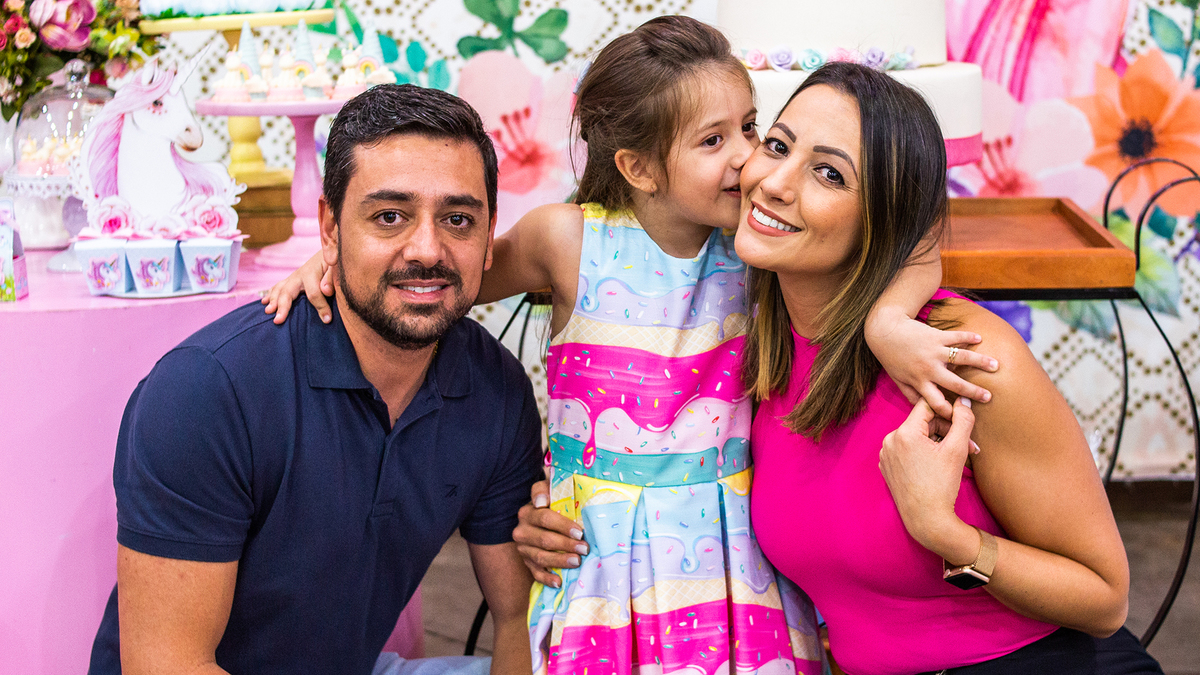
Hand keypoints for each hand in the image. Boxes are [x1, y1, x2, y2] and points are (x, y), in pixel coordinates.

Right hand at [260, 253, 335, 324]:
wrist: (332, 249)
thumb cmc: (335, 261)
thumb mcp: (337, 266)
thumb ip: (332, 278)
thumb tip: (326, 291)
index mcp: (311, 272)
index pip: (313, 294)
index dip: (321, 307)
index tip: (327, 319)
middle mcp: (299, 274)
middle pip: (287, 292)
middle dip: (282, 306)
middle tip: (277, 321)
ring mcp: (294, 277)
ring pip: (279, 289)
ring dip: (273, 301)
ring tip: (268, 312)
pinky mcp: (292, 279)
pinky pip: (278, 287)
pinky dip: (271, 295)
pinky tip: (265, 302)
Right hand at [513, 480, 586, 587]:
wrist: (541, 518)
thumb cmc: (554, 503)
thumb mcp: (550, 489)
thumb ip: (546, 486)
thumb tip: (542, 501)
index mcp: (528, 512)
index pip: (545, 518)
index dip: (563, 526)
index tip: (580, 532)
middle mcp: (522, 530)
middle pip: (544, 540)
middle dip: (566, 545)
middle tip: (584, 548)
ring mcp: (523, 548)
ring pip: (540, 557)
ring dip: (560, 561)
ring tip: (577, 562)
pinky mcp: (526, 562)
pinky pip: (535, 573)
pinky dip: (546, 579)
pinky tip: (559, 582)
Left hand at [869, 313, 997, 417]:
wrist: (884, 331)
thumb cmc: (891, 358)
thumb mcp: (898, 379)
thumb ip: (911, 394)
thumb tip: (922, 410)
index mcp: (920, 382)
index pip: (937, 403)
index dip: (950, 412)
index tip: (963, 417)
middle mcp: (929, 369)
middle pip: (956, 384)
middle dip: (973, 392)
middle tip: (989, 397)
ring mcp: (934, 351)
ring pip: (962, 358)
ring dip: (981, 362)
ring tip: (996, 366)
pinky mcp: (937, 335)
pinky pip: (956, 336)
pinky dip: (969, 337)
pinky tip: (980, 339)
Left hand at [879, 397, 979, 562]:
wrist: (927, 519)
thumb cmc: (942, 485)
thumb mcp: (957, 449)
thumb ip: (963, 420)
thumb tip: (964, 400)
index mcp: (904, 433)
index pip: (927, 406)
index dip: (948, 411)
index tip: (963, 420)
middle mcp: (890, 440)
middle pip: (922, 423)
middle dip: (947, 432)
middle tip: (970, 447)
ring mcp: (886, 454)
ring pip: (917, 437)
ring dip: (938, 443)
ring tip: (958, 458)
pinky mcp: (887, 466)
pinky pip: (907, 450)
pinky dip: (924, 454)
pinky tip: (939, 466)